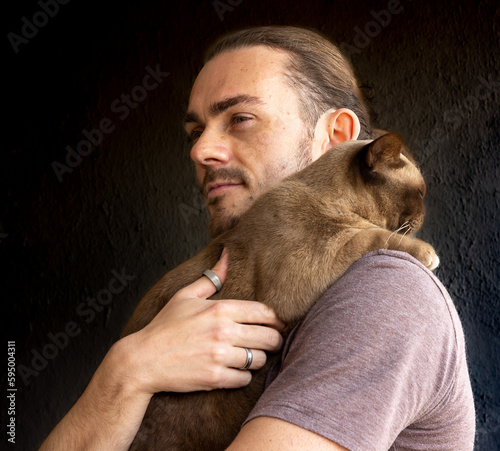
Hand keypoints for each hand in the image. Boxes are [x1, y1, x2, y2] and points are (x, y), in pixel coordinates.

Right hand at [116, 249, 284, 395]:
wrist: (143, 359)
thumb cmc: (165, 326)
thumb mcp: (186, 295)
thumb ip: (212, 277)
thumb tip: (227, 253)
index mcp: (220, 309)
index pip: (265, 313)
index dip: (277, 320)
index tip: (278, 324)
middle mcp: (224, 331)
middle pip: (269, 337)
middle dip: (274, 340)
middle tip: (272, 342)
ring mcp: (220, 356)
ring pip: (259, 359)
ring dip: (258, 358)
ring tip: (251, 356)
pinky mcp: (215, 378)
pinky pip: (244, 379)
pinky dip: (244, 376)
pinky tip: (237, 370)